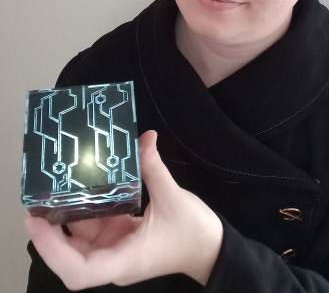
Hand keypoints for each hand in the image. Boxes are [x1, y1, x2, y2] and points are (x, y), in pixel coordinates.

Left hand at [24, 130, 222, 289]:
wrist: (212, 249)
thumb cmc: (193, 232)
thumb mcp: (173, 198)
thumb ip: (154, 168)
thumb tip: (146, 137)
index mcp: (124, 259)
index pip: (78, 270)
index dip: (52, 249)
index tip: (36, 221)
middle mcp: (114, 258)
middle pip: (72, 254)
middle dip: (52, 230)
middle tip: (38, 199)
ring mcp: (117, 248)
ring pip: (82, 237)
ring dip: (68, 215)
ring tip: (54, 188)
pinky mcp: (123, 237)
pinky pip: (97, 225)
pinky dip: (88, 208)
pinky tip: (81, 188)